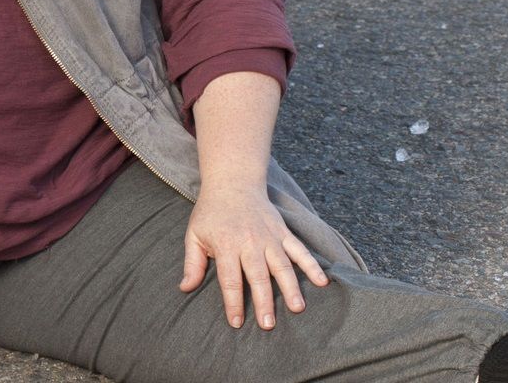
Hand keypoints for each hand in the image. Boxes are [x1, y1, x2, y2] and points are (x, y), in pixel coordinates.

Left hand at [180, 185, 328, 329]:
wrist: (233, 183)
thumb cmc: (210, 213)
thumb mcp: (194, 235)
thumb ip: (192, 263)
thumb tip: (185, 288)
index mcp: (226, 245)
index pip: (230, 279)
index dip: (233, 302)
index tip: (236, 322)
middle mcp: (250, 242)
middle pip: (258, 276)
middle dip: (263, 302)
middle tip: (268, 324)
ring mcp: (269, 237)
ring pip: (282, 266)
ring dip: (290, 288)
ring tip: (297, 308)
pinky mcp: (283, 232)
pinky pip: (300, 250)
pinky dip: (312, 265)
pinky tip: (323, 281)